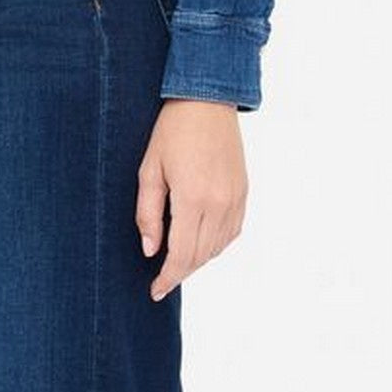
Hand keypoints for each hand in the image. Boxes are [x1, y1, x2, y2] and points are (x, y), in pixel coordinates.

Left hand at [136, 99, 247, 299]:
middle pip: (201, 256)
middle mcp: (219, 204)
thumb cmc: (172, 130)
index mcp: (193, 199)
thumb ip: (148, 213)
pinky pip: (232, 232)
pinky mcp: (244, 192)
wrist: (207, 100)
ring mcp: (235, 199)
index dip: (168, 278)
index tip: (155, 291)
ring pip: (218, 248)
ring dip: (198, 259)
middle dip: (180, 272)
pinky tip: (200, 239)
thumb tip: (150, 250)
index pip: (182, 255)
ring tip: (177, 258)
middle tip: (161, 277)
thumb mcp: (150, 168)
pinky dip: (216, 244)